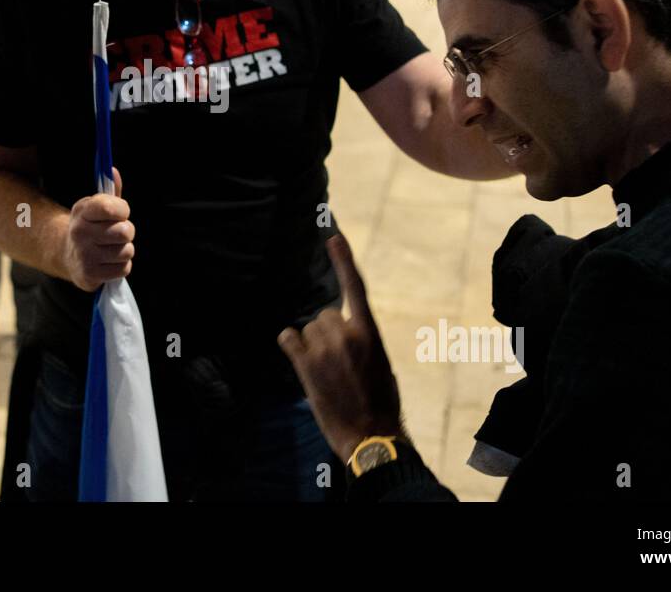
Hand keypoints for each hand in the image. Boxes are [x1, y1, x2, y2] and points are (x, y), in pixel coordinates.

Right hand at [61, 167, 133, 292]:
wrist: (68, 254)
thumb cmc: (90, 227)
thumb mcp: (96, 207)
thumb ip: (110, 192)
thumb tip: (113, 171)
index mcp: (82, 211)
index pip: (110, 207)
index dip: (123, 210)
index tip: (120, 213)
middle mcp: (80, 232)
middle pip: (124, 232)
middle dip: (127, 232)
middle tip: (117, 234)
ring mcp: (84, 255)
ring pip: (126, 251)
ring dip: (124, 250)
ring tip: (112, 248)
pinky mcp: (89, 274)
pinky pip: (123, 269)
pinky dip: (121, 266)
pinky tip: (109, 262)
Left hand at [278, 233, 402, 462]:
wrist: (371, 434)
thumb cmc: (381, 402)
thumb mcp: (380, 364)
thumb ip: (362, 342)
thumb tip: (346, 332)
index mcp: (370, 333)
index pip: (356, 289)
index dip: (344, 260)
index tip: (333, 236)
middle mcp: (347, 335)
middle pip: (325, 314)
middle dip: (327, 333)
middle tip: (336, 361)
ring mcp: (325, 350)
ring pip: (308, 328)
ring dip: (312, 345)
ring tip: (326, 371)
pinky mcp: (306, 366)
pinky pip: (288, 339)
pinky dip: (291, 345)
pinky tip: (299, 359)